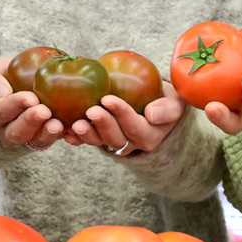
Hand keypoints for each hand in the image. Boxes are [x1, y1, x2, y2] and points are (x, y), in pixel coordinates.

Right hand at [0, 57, 63, 148]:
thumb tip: (3, 94)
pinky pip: (50, 141)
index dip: (14, 106)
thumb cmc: (6, 76)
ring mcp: (25, 138)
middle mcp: (5, 131)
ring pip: (34, 141)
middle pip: (16, 132)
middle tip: (44, 111)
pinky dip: (59, 136)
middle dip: (30, 122)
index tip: (30, 98)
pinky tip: (68, 128)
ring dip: (46, 133)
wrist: (24, 83)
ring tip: (56, 124)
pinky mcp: (42, 139)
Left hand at [68, 81, 185, 154]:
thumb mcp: (175, 101)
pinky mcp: (101, 137)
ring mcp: (115, 141)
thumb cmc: (164, 98)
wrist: (153, 101)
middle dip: (102, 125)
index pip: (136, 127)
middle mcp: (131, 143)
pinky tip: (66, 133)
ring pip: (100, 142)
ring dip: (87, 135)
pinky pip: (88, 141)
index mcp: (150, 135)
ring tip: (76, 124)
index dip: (121, 115)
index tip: (108, 98)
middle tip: (91, 110)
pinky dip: (76, 139)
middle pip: (116, 138)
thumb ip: (168, 109)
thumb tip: (152, 114)